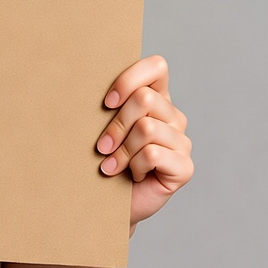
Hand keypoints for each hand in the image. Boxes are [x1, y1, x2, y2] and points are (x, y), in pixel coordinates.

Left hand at [96, 55, 192, 226]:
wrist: (107, 201)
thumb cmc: (103, 155)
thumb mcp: (102, 122)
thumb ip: (108, 101)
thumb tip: (83, 76)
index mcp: (157, 97)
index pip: (157, 66)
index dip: (129, 79)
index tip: (106, 103)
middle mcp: (173, 116)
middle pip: (145, 98)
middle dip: (117, 123)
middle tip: (102, 145)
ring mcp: (182, 142)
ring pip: (147, 128)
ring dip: (122, 149)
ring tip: (113, 163)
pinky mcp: (184, 167)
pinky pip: (153, 154)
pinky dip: (134, 166)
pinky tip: (130, 175)